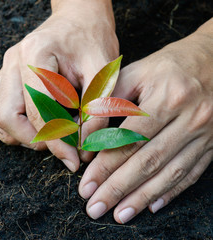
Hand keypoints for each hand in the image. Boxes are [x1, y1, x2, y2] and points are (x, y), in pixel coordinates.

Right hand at [0, 0, 118, 170]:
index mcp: (37, 54)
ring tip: (43, 135)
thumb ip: (96, 110)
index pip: (39, 110)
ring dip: (15, 133)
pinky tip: (27, 124)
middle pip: (7, 115)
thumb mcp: (103, 72)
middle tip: (59, 146)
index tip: (74, 158)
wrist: (78, 19)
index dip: (57, 140)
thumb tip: (83, 148)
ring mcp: (3, 67)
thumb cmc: (92, 40)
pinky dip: (4, 123)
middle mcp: (13, 60)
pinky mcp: (2, 75)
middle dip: (33, 140)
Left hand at [78, 19, 212, 222]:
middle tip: (95, 208)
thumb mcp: (137, 72)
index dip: (105, 165)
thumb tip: (84, 133)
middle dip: (118, 188)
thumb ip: (108, 100)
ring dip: (142, 197)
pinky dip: (170, 192)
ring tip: (119, 214)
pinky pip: (191, 173)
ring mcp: (205, 134)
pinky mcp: (212, 145)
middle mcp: (189, 118)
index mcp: (166, 97)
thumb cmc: (170, 66)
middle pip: (148, 161)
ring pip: (170, 173)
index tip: (87, 184)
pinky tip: (151, 205)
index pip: (130, 139)